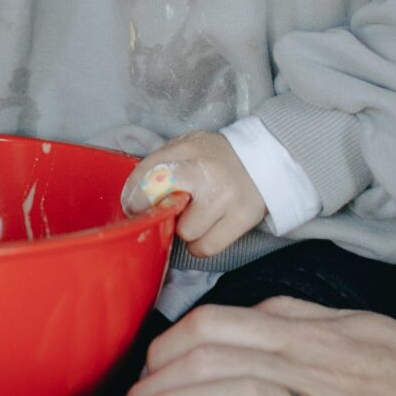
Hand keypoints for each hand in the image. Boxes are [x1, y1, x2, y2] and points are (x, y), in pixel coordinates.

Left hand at [123, 130, 266, 257]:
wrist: (264, 159)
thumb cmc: (214, 158)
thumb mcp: (185, 149)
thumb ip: (159, 167)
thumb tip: (132, 201)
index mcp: (188, 148)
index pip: (149, 175)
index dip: (136, 196)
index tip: (135, 206)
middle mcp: (208, 171)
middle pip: (167, 209)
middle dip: (164, 214)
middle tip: (170, 210)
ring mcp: (228, 196)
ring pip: (187, 233)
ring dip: (185, 231)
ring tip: (195, 217)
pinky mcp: (243, 217)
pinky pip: (207, 247)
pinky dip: (200, 245)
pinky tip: (205, 231)